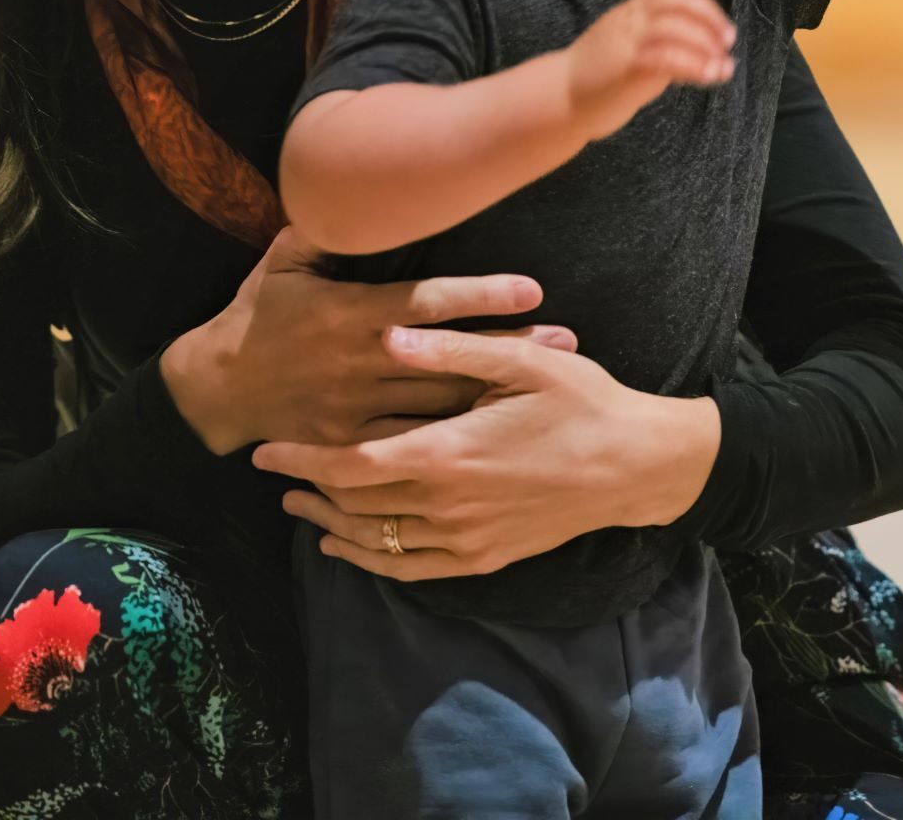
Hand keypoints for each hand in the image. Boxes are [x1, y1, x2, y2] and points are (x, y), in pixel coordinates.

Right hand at [160, 227, 577, 454]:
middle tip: (565, 340)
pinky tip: (494, 435)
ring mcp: (357, 407)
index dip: (480, 295)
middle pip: (449, 356)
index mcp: (351, 312)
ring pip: (438, 403)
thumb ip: (324, 226)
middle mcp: (360, 360)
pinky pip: (409, 444)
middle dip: (508, 348)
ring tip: (550, 383)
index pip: (426, 302)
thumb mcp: (283, 260)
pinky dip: (451, 440)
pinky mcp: (351, 443)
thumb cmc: (258, 314)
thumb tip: (353, 178)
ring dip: (494, 393)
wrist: (216, 388)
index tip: (531, 290)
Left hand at [255, 326, 720, 580]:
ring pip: (377, 542)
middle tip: (275, 476)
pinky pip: (412, 568)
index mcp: (448, 452)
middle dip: (308, 490)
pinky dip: (372, 560)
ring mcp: (466, 537)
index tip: (267, 451)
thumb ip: (449, 351)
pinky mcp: (484, 557)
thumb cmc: (582, 402)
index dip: (303, 460)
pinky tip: (351, 547)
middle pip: (356, 506)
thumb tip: (388, 334)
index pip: (351, 464)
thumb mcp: (522, 362)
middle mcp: (448, 504)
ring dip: (332, 526)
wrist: (636, 465)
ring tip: (302, 508)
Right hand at [563, 0, 735, 139]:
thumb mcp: (630, 42)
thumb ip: (660, 32)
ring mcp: (625, 42)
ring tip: (723, 65)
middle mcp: (629, 20)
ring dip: (705, 43)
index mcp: (631, 11)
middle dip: (708, 13)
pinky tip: (709, 77)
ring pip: (672, 26)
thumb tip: (701, 33)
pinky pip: (665, 58)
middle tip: (729, 37)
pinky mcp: (625, 68)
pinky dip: (694, 65)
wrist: (559, 99)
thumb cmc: (600, 73)